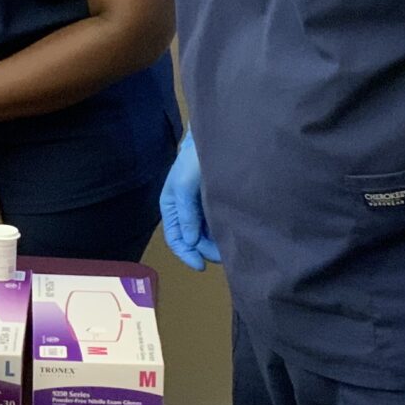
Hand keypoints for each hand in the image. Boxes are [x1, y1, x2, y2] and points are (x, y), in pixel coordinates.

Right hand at [160, 133, 220, 270]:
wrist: (217, 139)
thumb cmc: (194, 161)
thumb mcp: (184, 186)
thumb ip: (186, 214)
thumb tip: (191, 242)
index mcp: (172, 208)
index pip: (175, 239)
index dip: (186, 254)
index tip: (201, 265)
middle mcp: (186, 212)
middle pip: (193, 240)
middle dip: (206, 250)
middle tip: (224, 256)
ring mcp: (202, 209)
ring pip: (207, 235)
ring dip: (216, 244)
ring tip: (231, 248)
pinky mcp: (217, 204)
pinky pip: (218, 225)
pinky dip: (223, 233)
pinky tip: (233, 236)